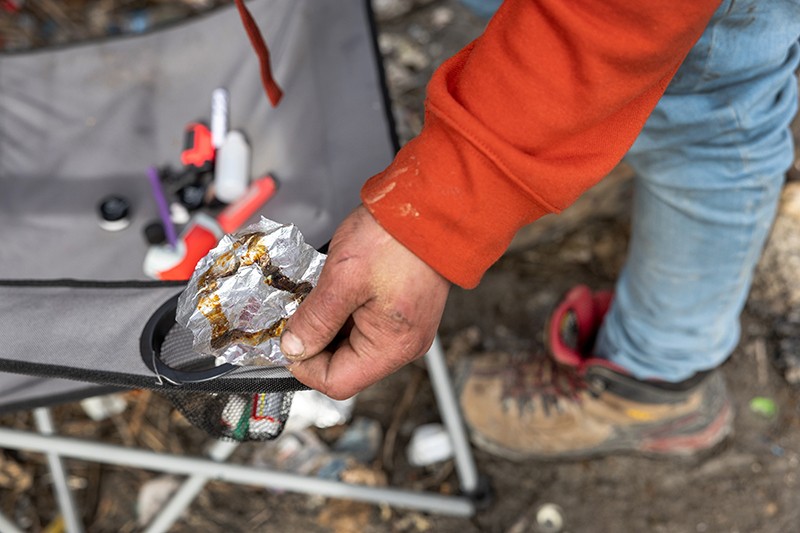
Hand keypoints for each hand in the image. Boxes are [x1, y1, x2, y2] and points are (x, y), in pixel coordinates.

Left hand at [280, 205, 449, 399]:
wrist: (431, 206)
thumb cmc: (396, 236)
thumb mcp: (342, 277)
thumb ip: (315, 319)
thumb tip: (294, 348)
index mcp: (393, 345)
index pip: (337, 382)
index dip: (304, 365)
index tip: (285, 341)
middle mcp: (404, 345)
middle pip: (345, 366)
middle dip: (315, 343)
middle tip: (294, 315)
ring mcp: (405, 329)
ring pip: (352, 346)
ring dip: (327, 326)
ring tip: (315, 297)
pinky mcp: (402, 313)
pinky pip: (365, 326)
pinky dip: (343, 313)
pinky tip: (333, 291)